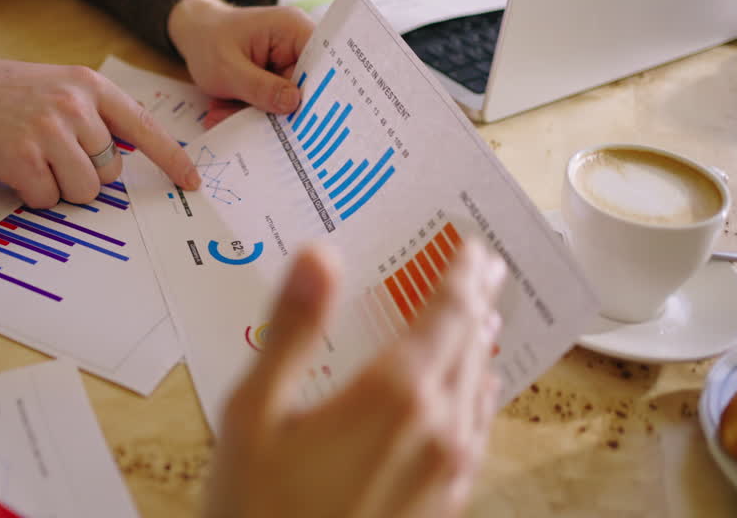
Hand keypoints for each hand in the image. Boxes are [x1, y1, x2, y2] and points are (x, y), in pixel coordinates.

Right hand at [0, 60, 200, 207]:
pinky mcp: (24, 159)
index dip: (171, 159)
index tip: (191, 182)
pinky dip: (32, 196)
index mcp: (88, 85)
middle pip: (110, 171)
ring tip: (32, 162)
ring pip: (84, 191)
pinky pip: (48, 200)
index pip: (143, 127)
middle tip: (50, 155)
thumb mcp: (54, 84)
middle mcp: (74, 106)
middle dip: (85, 175)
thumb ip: (91, 112)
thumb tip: (121, 157)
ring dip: (60, 188)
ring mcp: (49, 132)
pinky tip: (13, 170)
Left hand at [168, 0, 314, 119]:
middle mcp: (297, 45)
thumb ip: (260, 87)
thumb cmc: (207, 42)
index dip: (321, 93)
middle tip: (252, 131)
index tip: (308, 122)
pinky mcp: (278, 77)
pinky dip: (250, 110)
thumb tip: (294, 104)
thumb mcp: (228, 68)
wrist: (193, 34)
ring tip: (222, 115)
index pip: (323, 63)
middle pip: (306, 88)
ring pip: (287, 101)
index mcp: (293, 29)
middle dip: (279, 113)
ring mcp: (288, 62)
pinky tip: (223, 111)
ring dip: (258, 114)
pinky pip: (274, 101)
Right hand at [203, 238, 505, 517]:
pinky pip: (474, 435)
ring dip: (478, 348)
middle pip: (470, 347)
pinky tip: (471, 396)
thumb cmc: (257, 509)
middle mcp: (437, 429)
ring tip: (477, 319)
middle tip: (482, 269)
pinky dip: (475, 397)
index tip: (475, 245)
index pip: (447, 315)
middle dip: (474, 302)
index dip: (464, 274)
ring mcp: (447, 474)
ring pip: (478, 392)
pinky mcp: (443, 508)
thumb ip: (292, 329)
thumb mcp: (254, 412)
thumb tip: (319, 256)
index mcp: (395, 395)